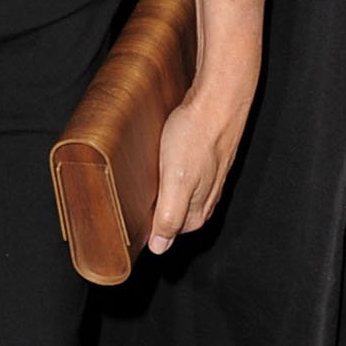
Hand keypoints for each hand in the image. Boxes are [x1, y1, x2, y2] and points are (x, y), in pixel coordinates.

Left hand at [147, 32, 261, 253]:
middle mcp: (207, 197)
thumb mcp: (176, 183)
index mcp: (198, 210)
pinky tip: (161, 158)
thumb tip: (159, 248)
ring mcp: (209, 177)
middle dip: (153, 208)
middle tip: (129, 194)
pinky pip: (184, 172)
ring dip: (161, 188)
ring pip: (179, 192)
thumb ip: (168, 217)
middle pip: (173, 213)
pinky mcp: (207, 158)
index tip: (125, 215)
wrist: (220, 97)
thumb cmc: (198, 136)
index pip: (167, 233)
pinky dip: (169, 170)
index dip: (145, 226)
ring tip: (143, 177)